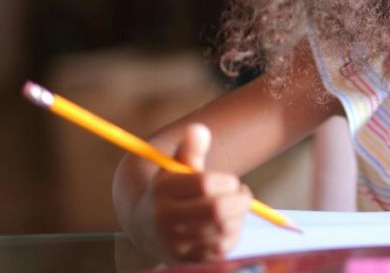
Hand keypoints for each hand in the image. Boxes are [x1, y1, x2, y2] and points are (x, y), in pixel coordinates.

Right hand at [150, 123, 252, 261]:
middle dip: (239, 201)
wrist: (146, 225)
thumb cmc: (171, 189)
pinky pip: (220, 249)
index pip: (204, 183)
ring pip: (222, 230)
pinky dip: (232, 235)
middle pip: (216, 210)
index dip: (227, 181)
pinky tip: (228, 225)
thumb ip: (190, 148)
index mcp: (161, 191)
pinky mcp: (185, 259)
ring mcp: (174, 242)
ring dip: (238, 217)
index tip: (231, 181)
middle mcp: (163, 219)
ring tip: (234, 208)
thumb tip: (199, 129)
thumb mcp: (176, 166)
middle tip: (242, 194)